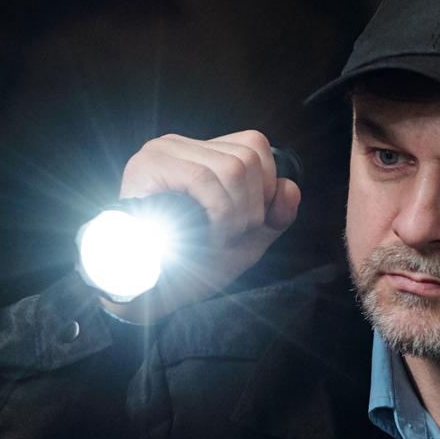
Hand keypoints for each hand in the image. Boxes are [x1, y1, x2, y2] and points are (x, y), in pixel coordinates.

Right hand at [108, 129, 301, 315]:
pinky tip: (209, 236)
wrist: (155, 292)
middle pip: (248, 156)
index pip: (254, 145)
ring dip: (236, 214)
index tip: (248, 223)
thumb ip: (275, 215)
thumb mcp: (248, 239)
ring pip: (232, 167)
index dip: (266, 187)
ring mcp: (162, 152)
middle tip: (231, 236)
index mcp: (202, 154)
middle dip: (253, 206)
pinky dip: (219, 213)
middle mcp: (180, 145)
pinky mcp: (148, 166)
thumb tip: (291, 187)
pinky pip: (204, 179)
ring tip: (218, 238)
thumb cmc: (196, 264)